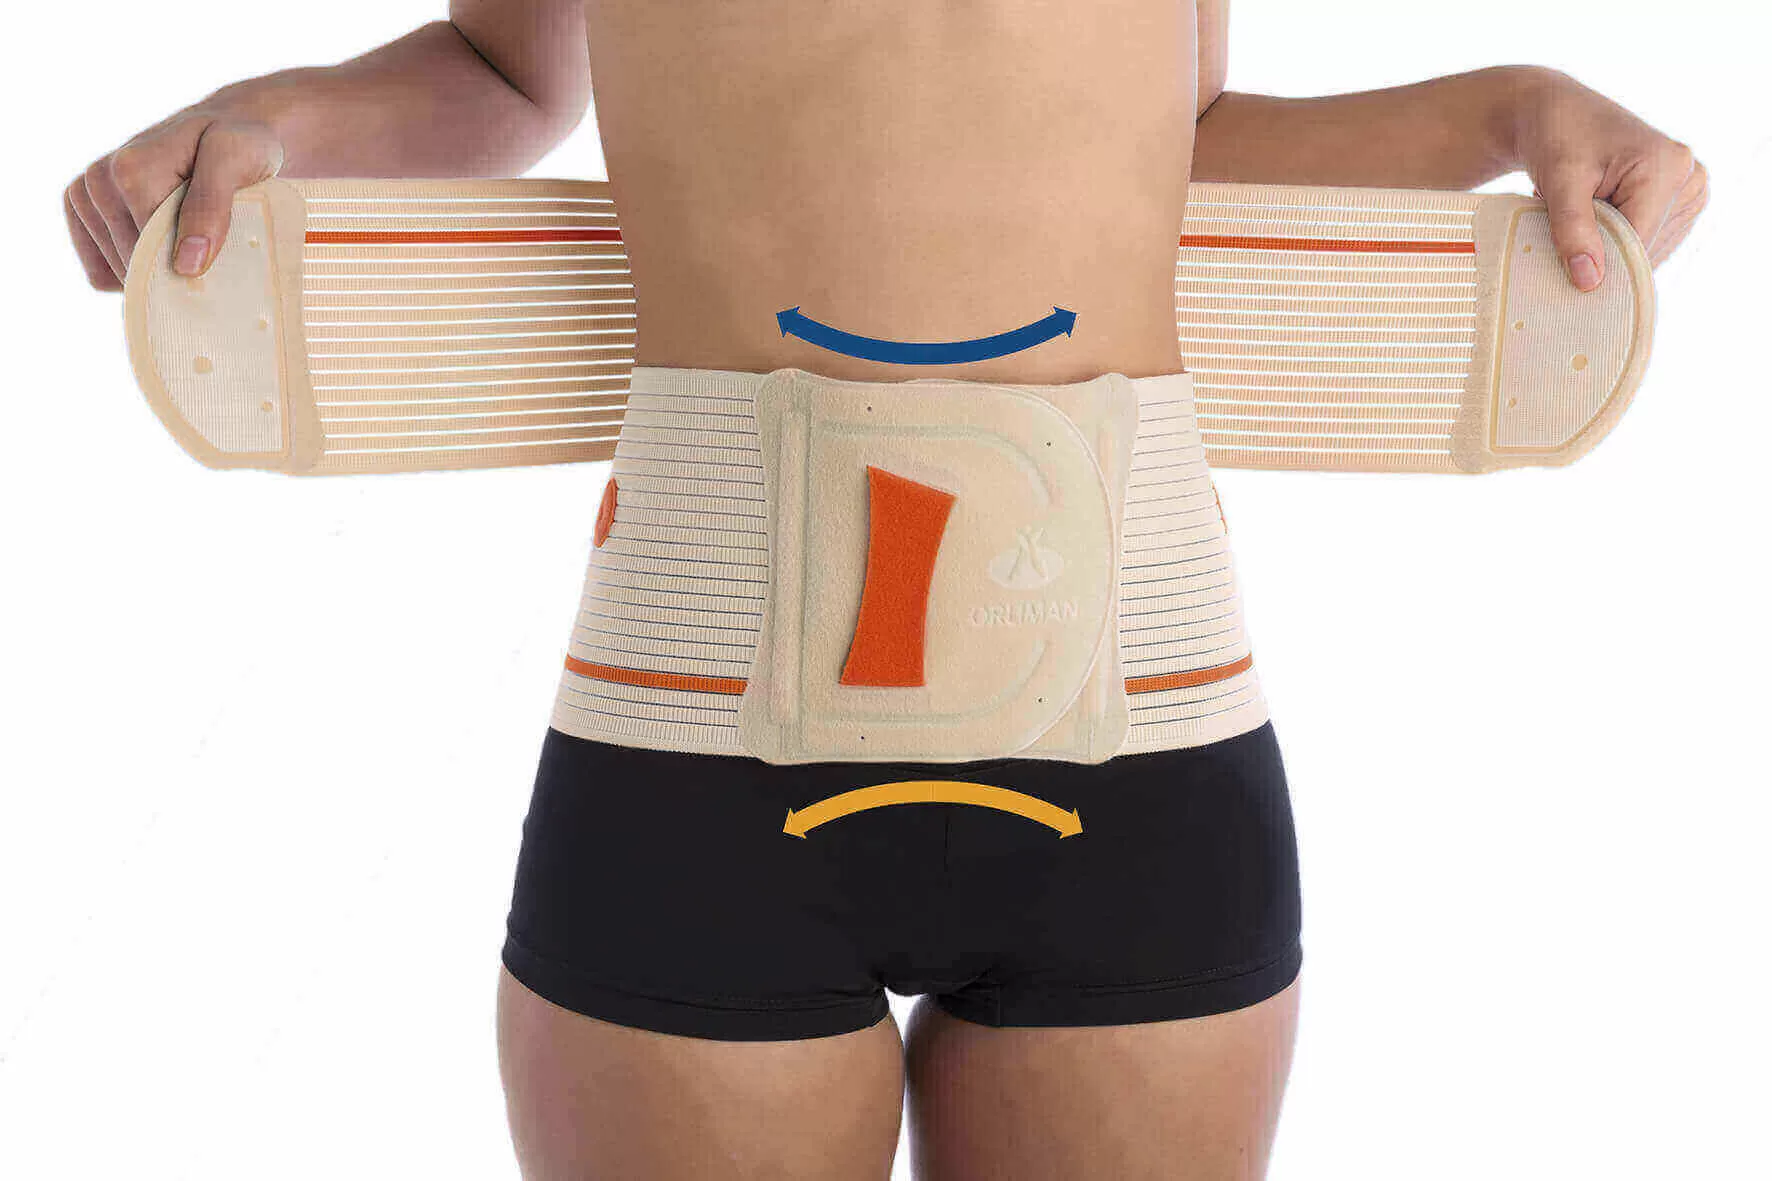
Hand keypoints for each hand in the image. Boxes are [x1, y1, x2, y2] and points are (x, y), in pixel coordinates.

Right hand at [64, 110, 284, 291]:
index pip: (152, 257)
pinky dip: (137, 274)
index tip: (223, 261)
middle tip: (213, 247)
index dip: (189, 270)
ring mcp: (86, 196)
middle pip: (133, 268)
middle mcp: (98, 181)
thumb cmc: (240, 143)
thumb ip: (211, 206)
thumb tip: (185, 266)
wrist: (234, 125)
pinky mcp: (84, 213)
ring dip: (157, 272)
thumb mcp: (237, 161)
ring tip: (189, 239)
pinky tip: (167, 249)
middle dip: (173, 272)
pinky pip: (102, 274)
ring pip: (118, 274)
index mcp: (128, 172)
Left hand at [1510, 68, 1707, 290]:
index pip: (1639, 245)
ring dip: (1608, 245)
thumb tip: (1589, 283)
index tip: (1565, 277)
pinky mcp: (1680, 202)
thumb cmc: (1558, 137)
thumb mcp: (1560, 182)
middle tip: (1564, 232)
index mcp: (1669, 168)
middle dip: (1604, 253)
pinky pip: (1647, 242)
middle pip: (1646, 250)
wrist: (1558, 113)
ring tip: (1582, 214)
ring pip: (1646, 250)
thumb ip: (1573, 230)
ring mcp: (1690, 191)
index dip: (1602, 266)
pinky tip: (1597, 215)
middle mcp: (1691, 178)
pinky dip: (1616, 239)